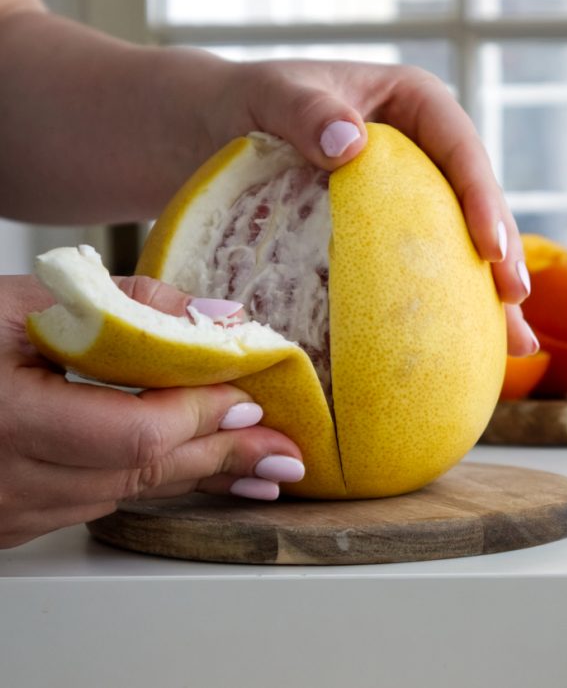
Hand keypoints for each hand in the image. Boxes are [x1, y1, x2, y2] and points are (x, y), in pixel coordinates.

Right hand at [0, 274, 304, 548]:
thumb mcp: (24, 297)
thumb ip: (126, 304)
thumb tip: (216, 320)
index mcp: (4, 416)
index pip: (134, 432)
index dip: (202, 413)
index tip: (252, 392)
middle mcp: (5, 480)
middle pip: (143, 472)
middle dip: (225, 456)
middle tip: (286, 451)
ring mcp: (6, 510)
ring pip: (127, 493)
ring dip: (197, 473)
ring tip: (261, 463)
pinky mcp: (9, 521)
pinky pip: (99, 502)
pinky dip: (152, 480)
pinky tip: (197, 473)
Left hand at [205, 59, 537, 354]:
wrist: (204, 134)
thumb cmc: (239, 104)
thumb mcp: (268, 96)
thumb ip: (304, 111)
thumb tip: (351, 144)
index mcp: (412, 105)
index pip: (459, 147)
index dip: (483, 197)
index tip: (491, 247)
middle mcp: (421, 151)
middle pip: (474, 203)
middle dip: (501, 254)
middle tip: (514, 298)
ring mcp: (408, 196)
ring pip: (458, 244)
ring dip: (486, 293)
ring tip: (516, 342)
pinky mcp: (385, 234)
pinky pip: (420, 270)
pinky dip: (440, 308)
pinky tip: (465, 349)